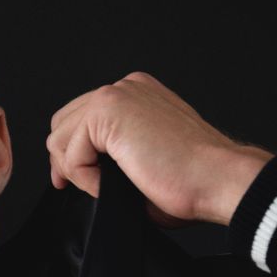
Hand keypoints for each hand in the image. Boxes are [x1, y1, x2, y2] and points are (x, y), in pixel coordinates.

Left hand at [46, 71, 274, 227]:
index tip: (71, 178)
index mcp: (137, 94)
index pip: (81, 117)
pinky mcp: (108, 112)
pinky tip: (111, 186)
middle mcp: (125, 87)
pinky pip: (71, 156)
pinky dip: (85, 180)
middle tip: (71, 185)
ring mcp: (117, 95)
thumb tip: (82, 173)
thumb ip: (113, 155)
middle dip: (63, 158)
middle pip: (63, 122)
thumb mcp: (143, 158)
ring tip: (104, 188)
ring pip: (60, 139)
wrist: (217, 179)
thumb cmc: (193, 180)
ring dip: (76, 172)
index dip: (70, 151)